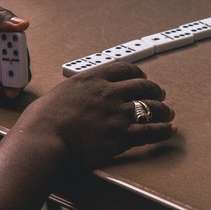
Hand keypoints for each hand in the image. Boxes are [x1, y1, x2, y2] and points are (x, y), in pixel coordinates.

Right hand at [28, 62, 175, 168]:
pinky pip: (149, 131)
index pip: (123, 69)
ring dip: (163, 110)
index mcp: (92, 79)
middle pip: (142, 86)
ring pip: (150, 107)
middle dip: (154, 90)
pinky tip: (169, 130)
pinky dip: (163, 130)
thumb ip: (75, 93)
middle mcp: (109, 93)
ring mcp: (117, 115)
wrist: (43, 140)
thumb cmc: (41, 121)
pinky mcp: (120, 137)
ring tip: (168, 112)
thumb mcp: (58, 94)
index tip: (142, 77)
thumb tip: (77, 99)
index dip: (137, 73)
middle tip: (160, 94)